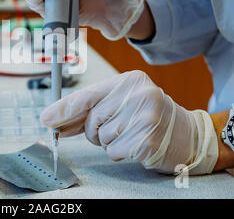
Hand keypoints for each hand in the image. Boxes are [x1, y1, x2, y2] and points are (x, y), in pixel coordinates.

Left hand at [40, 70, 218, 174]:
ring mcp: (144, 117)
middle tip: (115, 128)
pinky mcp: (147, 140)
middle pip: (92, 120)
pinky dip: (121, 153)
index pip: (87, 95)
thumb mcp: (122, 103)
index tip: (46, 119)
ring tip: (130, 134)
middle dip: (95, 130)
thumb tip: (56, 119)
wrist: (188, 134)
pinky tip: (136, 144)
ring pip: (102, 138)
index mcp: (128, 81)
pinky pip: (114, 152)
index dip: (63, 109)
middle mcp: (137, 95)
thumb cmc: (148, 116)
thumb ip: (91, 108)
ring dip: (110, 142)